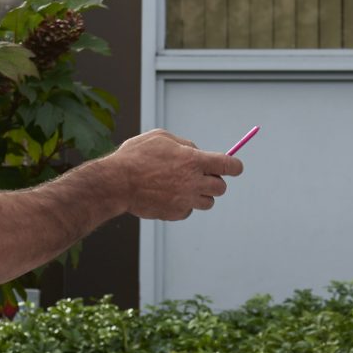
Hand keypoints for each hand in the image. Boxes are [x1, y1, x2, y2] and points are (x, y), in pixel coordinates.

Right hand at [104, 130, 238, 219]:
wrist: (117, 183)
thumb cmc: (136, 156)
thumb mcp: (161, 138)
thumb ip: (184, 145)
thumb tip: (197, 152)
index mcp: (193, 160)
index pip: (228, 165)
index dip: (235, 166)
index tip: (235, 167)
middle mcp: (193, 182)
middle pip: (221, 187)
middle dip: (214, 181)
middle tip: (201, 176)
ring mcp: (185, 200)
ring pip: (208, 202)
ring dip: (201, 194)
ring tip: (183, 186)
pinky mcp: (175, 214)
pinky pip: (188, 211)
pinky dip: (183, 205)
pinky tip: (168, 196)